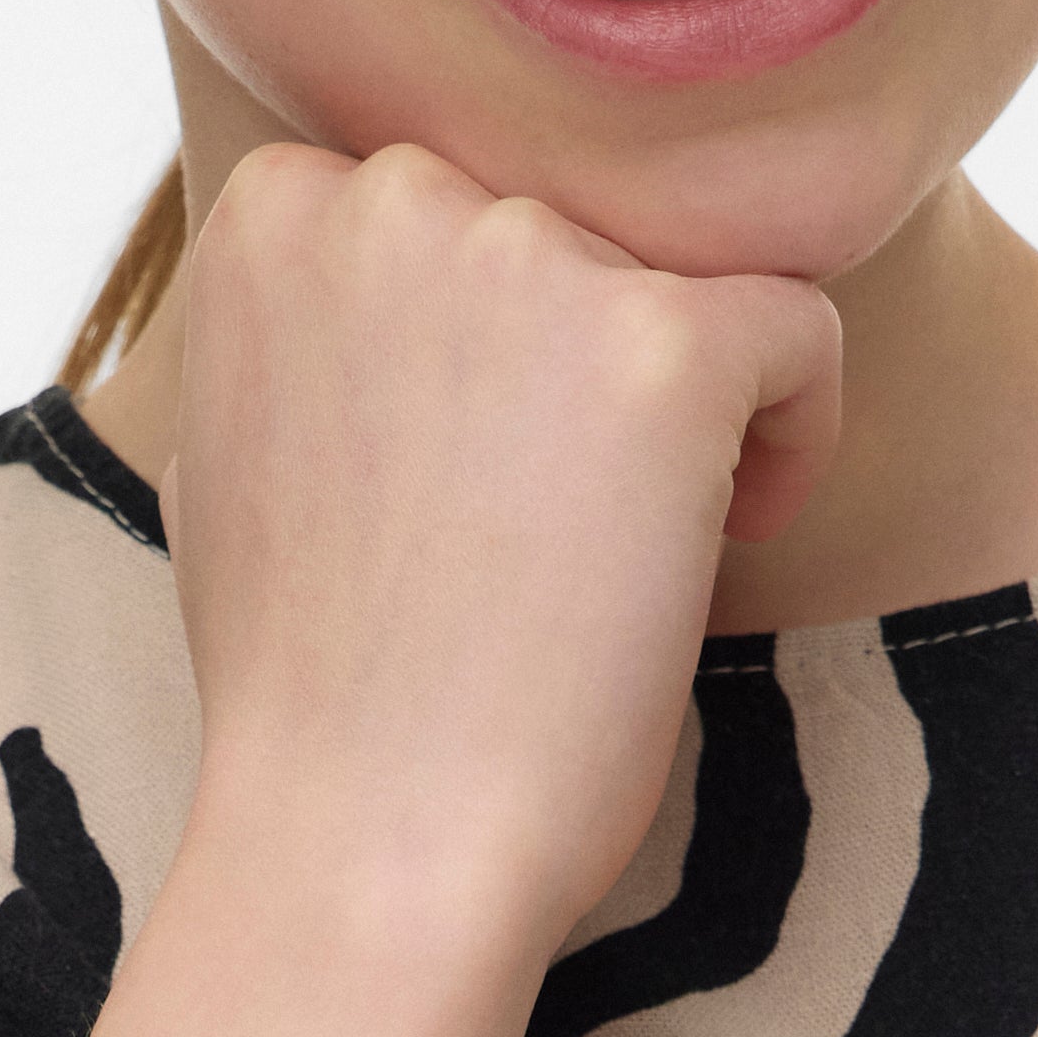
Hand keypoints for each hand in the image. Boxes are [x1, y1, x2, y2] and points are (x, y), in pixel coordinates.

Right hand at [165, 141, 840, 964]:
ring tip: (618, 552)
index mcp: (279, 205)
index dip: (485, 336)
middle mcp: (394, 197)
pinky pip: (798, 328)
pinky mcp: (663, 347)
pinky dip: (796, 430)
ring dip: (673, 400)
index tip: (482, 457)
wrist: (366, 838)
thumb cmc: (307, 683)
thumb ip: (313, 320)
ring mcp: (529, 260)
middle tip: (550, 525)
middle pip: (562, 231)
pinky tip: (732, 534)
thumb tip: (382, 275)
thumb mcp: (239, 443)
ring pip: (672, 278)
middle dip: (573, 362)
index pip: (444, 199)